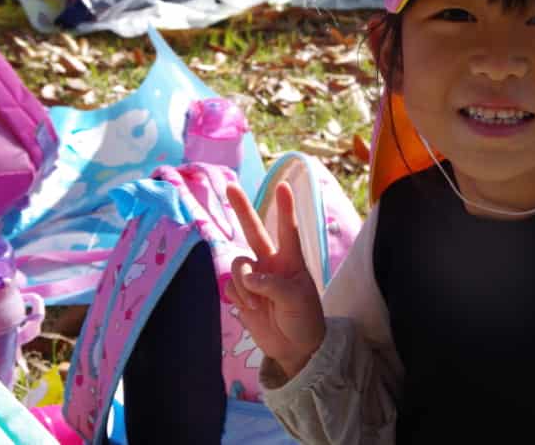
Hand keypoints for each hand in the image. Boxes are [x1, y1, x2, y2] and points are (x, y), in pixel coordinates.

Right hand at [226, 182, 325, 378]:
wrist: (295, 348)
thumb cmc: (304, 319)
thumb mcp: (297, 300)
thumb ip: (273, 285)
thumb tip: (248, 277)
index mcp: (291, 261)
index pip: (288, 230)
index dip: (285, 208)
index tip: (284, 186)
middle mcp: (271, 263)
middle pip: (254, 231)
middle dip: (242, 208)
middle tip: (231, 186)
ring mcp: (255, 278)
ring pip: (238, 263)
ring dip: (244, 283)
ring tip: (258, 303)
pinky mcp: (241, 294)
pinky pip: (229, 286)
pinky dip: (238, 297)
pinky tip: (251, 309)